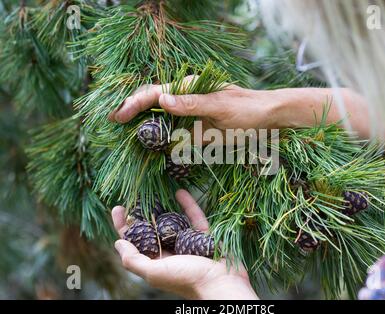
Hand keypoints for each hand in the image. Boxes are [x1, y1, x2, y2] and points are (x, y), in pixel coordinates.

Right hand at [108, 79, 281, 129]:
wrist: (268, 119)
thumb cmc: (248, 109)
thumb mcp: (221, 106)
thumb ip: (193, 104)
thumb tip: (161, 98)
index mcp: (189, 89)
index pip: (155, 93)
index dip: (133, 103)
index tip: (117, 116)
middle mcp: (186, 101)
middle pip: (152, 105)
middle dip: (132, 113)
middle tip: (111, 123)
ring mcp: (190, 116)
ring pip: (160, 121)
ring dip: (143, 128)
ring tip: (122, 137)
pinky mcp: (196, 131)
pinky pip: (174, 136)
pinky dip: (161, 142)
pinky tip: (149, 149)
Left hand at [112, 189, 258, 299]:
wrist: (222, 283)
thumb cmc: (188, 280)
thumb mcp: (155, 272)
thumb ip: (134, 260)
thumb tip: (117, 243)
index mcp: (157, 262)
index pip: (135, 241)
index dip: (125, 226)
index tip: (119, 208)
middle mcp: (170, 252)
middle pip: (153, 229)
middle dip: (144, 213)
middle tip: (137, 196)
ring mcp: (188, 243)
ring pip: (173, 222)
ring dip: (165, 207)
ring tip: (155, 192)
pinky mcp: (204, 236)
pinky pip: (195, 217)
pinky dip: (188, 205)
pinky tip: (181, 193)